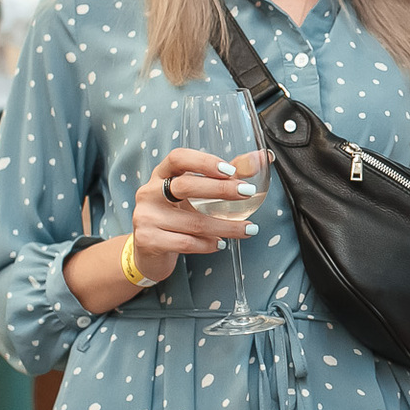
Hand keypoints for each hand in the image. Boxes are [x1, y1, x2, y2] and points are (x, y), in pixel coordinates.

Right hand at [128, 149, 266, 278]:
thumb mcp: (195, 194)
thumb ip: (225, 176)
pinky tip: (220, 244)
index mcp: (161, 174)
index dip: (204, 161)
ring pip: (193, 222)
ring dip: (226, 226)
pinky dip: (208, 244)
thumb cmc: (176, 215)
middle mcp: (149, 192)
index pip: (178, 158)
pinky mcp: (149, 240)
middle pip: (186, 187)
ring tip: (249, 229)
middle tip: (248, 193)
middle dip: (221, 190)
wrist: (147, 250)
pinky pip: (186, 243)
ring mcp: (146, 216)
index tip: (231, 170)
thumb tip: (262, 158)